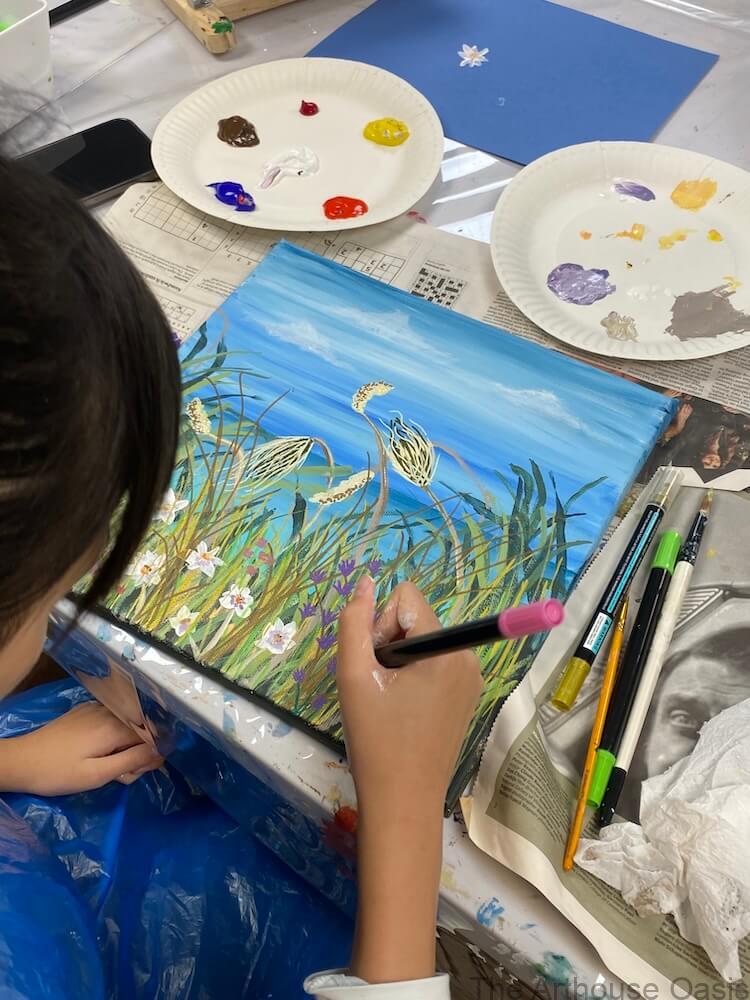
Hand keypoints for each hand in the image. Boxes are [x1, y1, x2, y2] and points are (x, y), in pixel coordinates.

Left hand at [0, 702, 163, 795]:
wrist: (20, 761)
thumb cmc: (58, 773)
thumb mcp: (96, 775)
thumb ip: (132, 761)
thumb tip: (161, 752)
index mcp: (114, 727)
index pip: (151, 736)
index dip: (150, 756)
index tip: (138, 773)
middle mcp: (109, 712)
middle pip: (140, 730)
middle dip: (137, 753)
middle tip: (120, 776)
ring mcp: (95, 708)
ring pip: (127, 725)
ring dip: (125, 746)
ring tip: (108, 766)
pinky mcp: (84, 711)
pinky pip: (112, 720)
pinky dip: (113, 736)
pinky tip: (99, 752)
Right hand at [338, 577, 482, 815]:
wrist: (402, 802)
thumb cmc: (376, 740)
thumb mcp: (353, 676)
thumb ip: (354, 622)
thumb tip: (366, 581)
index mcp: (446, 650)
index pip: (406, 598)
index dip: (380, 624)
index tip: (375, 663)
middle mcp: (468, 657)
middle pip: (417, 617)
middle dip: (390, 642)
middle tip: (378, 685)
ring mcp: (472, 678)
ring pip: (424, 639)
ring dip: (400, 660)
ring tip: (388, 699)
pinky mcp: (468, 695)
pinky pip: (436, 661)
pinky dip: (414, 675)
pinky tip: (401, 707)